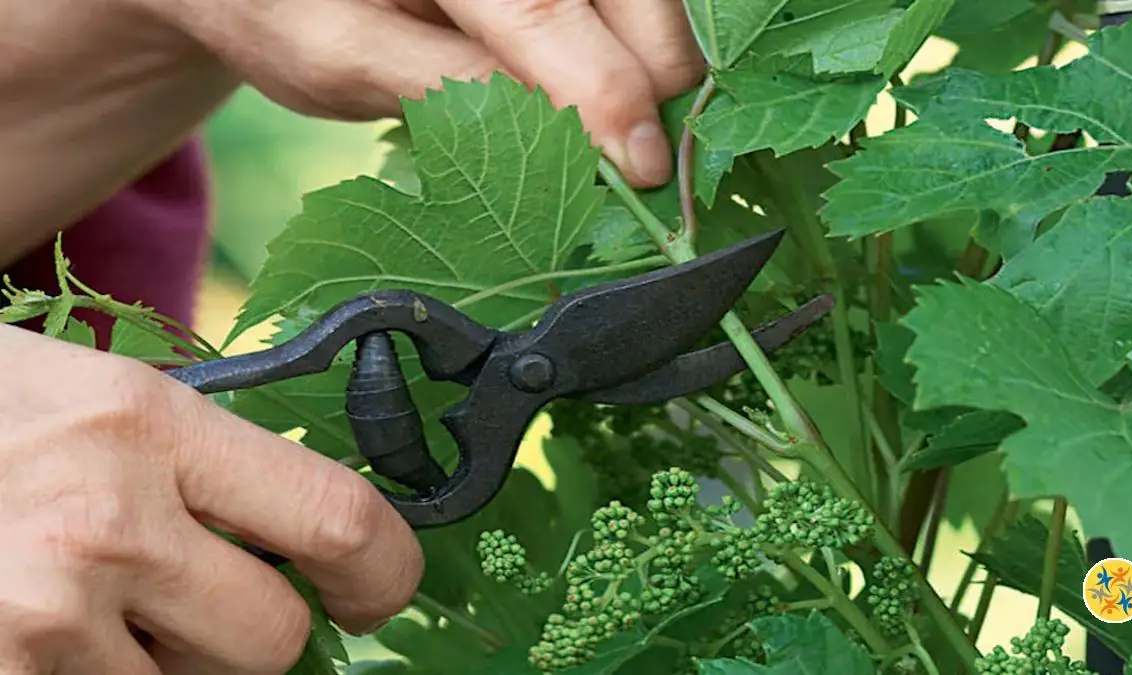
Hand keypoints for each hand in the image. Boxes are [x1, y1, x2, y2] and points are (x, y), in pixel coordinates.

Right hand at [0, 325, 421, 673]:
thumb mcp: (89, 395)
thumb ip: (201, 457)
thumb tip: (306, 529)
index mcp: (147, 425)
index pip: (338, 519)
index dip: (384, 570)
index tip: (375, 587)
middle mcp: (105, 524)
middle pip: (272, 639)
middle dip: (251, 635)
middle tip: (196, 598)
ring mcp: (42, 616)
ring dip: (156, 666)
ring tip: (81, 600)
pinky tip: (40, 632)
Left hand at [137, 0, 706, 186]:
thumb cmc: (290, 9)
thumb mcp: (340, 55)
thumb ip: (446, 87)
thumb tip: (562, 135)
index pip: (544, 9)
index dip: (606, 93)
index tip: (643, 169)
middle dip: (654, 78)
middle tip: (649, 164)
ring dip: (656, 63)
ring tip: (638, 134)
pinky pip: (623, 1)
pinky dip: (637, 49)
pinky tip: (623, 98)